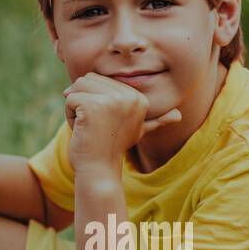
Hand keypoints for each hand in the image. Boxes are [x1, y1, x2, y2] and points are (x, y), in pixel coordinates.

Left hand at [62, 72, 181, 174]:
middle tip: (95, 126)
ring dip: (75, 108)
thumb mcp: (137, 132)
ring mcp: (112, 100)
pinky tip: (82, 130)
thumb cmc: (112, 149)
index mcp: (139, 98)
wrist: (99, 171)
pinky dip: (69, 115)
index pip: (101, 79)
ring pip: (78, 87)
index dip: (94, 99)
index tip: (105, 123)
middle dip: (82, 101)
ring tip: (89, 127)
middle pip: (88, 79)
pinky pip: (70, 99)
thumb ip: (156, 121)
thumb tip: (179, 116)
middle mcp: (129, 96)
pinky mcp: (93, 106)